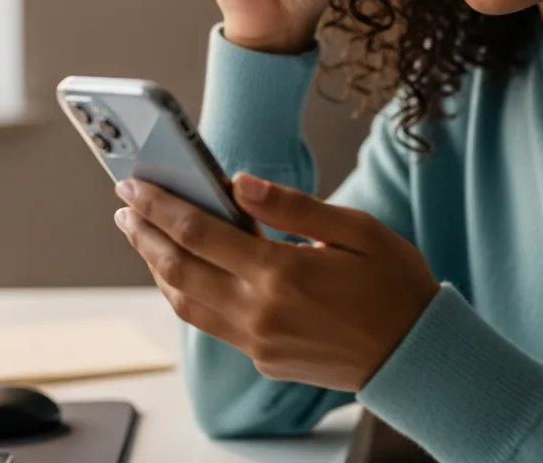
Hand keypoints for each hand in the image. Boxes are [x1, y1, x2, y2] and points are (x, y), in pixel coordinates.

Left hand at [113, 174, 440, 392]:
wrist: (415, 356)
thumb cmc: (394, 286)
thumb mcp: (356, 231)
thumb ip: (293, 208)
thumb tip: (241, 183)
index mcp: (281, 273)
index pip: (199, 232)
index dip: (161, 205)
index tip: (135, 184)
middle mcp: (259, 312)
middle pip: (178, 269)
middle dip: (145, 234)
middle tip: (126, 206)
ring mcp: (258, 341)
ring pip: (186, 303)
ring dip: (158, 267)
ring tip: (146, 238)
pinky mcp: (263, 358)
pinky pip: (212, 323)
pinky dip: (190, 294)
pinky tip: (191, 272)